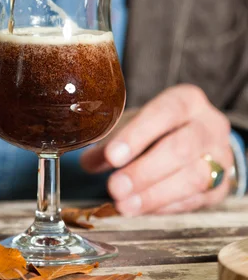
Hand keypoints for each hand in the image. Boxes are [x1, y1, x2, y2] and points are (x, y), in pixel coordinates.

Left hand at [81, 85, 232, 215]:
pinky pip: (194, 199)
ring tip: (123, 204)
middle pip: (180, 148)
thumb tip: (87, 161)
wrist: (198, 141)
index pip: (165, 112)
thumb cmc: (160, 128)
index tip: (112, 156)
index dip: (137, 135)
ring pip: (192, 177)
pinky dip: (164, 206)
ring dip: (153, 195)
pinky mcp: (221, 186)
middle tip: (115, 187)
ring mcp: (220, 156)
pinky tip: (141, 208)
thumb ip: (113, 140)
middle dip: (144, 171)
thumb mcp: (136, 123)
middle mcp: (209, 125)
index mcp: (187, 100)